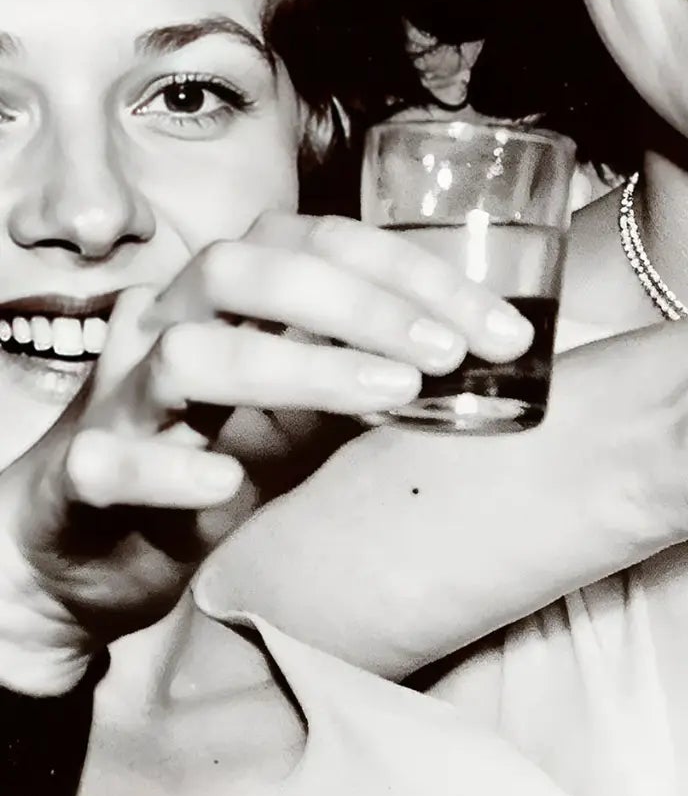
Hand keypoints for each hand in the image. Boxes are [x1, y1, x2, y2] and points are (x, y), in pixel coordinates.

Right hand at [0, 213, 530, 679]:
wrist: (84, 553)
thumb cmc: (207, 459)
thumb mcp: (305, 417)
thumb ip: (370, 380)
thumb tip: (475, 362)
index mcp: (226, 299)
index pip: (320, 243)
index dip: (415, 274)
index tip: (501, 328)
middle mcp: (168, 326)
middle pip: (246, 268)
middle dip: (361, 303)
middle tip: (448, 353)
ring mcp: (118, 398)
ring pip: (190, 352)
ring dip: (299, 369)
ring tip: (391, 395)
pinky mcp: (79, 476)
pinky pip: (109, 458)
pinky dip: (168, 468)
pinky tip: (227, 482)